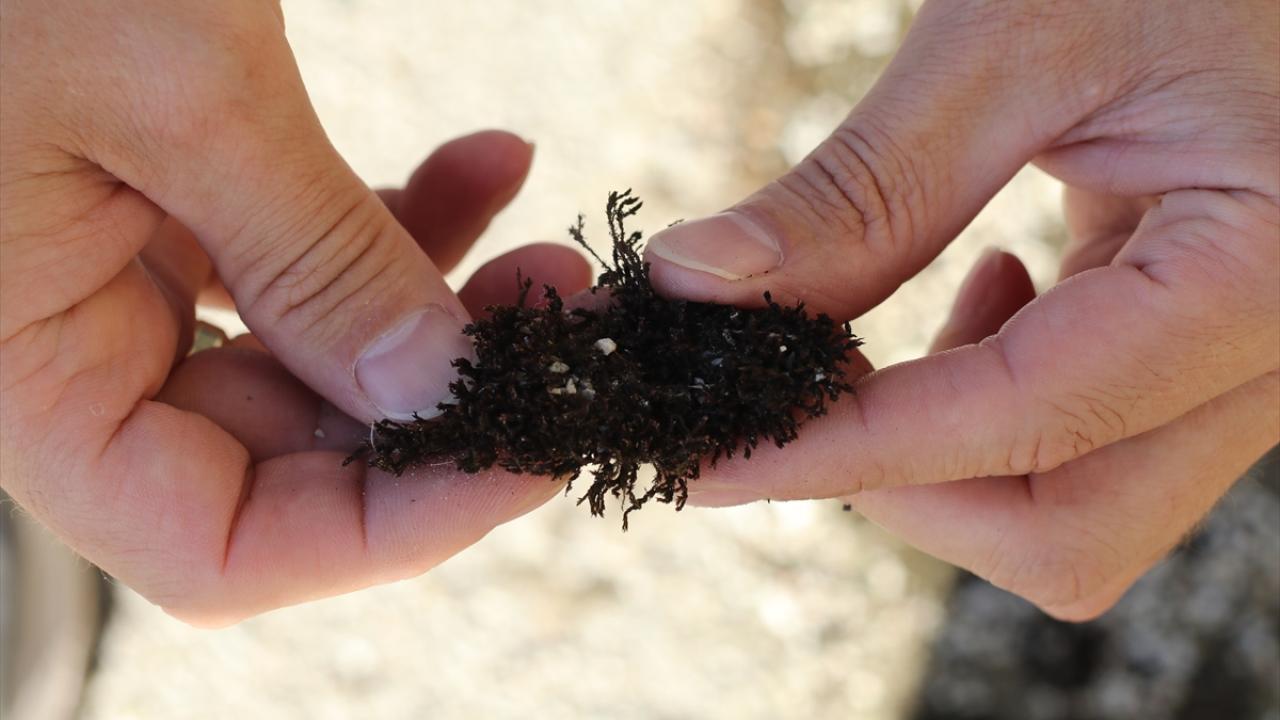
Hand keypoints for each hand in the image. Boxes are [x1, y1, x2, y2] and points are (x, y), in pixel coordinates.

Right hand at [0, 1, 588, 624]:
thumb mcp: (180, 91)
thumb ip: (318, 263)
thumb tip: (450, 393)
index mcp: (17, 376)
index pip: (215, 551)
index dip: (383, 533)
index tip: (526, 460)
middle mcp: (65, 352)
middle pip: (286, 464)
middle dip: (444, 404)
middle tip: (565, 329)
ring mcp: (116, 281)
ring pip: (314, 362)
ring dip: (439, 313)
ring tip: (551, 252)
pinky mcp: (165, 206)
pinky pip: (302, 260)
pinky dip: (397, 223)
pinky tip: (488, 166)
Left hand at [644, 0, 1278, 619]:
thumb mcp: (1014, 41)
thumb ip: (863, 189)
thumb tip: (695, 283)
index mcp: (1261, 276)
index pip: (1019, 423)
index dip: (845, 452)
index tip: (713, 460)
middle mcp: (1277, 355)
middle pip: (1063, 529)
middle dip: (905, 485)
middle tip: (805, 391)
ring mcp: (1248, 366)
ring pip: (1074, 509)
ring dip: (947, 452)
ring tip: (913, 318)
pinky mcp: (1208, 345)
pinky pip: (1090, 443)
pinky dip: (996, 407)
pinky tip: (992, 289)